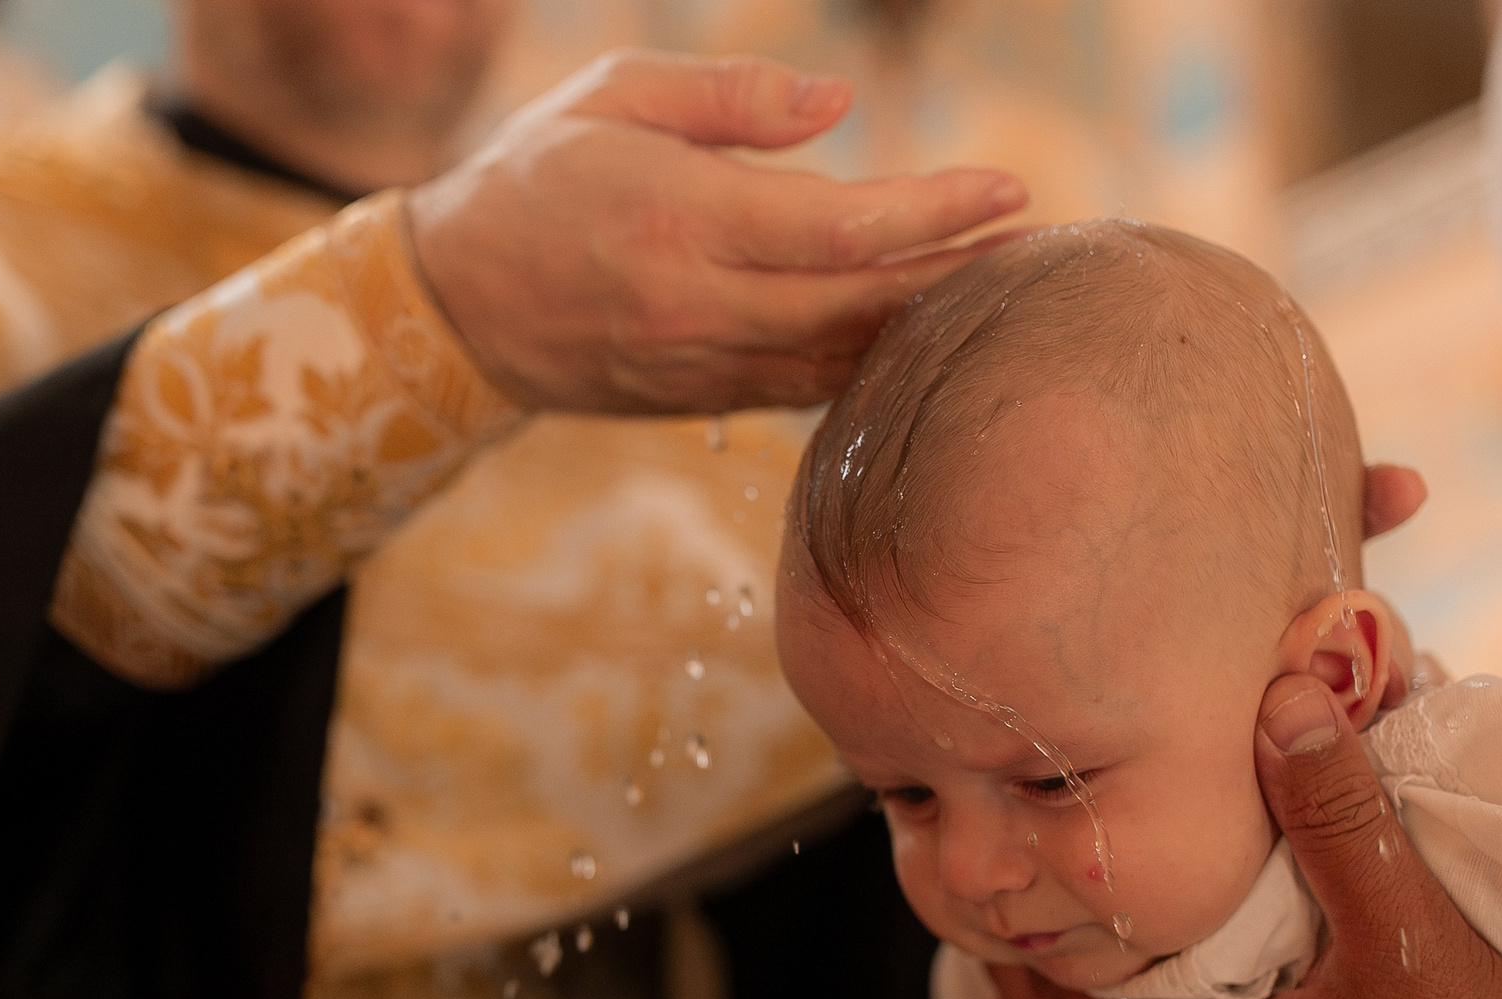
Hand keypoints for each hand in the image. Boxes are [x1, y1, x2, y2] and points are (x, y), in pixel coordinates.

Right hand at [406, 51, 1026, 413]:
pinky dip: (874, 363)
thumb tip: (841, 102)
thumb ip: (729, 95)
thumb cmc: (537, 176)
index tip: (1008, 188)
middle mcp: (698, 304)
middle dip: (960, 275)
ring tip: (1005, 292)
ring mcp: (703, 364)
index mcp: (680, 217)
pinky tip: (927, 338)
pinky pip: (810, 387)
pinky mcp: (704, 399)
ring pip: (843, 356)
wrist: (457, 307)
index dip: (934, 210)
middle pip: (861, 302)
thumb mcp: (616, 95)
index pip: (840, 225)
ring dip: (929, 327)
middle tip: (1044, 247)